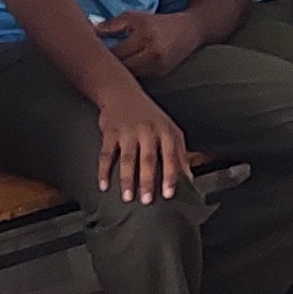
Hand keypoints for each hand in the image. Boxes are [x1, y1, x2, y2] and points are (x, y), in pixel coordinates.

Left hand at [94, 9, 199, 82]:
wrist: (190, 30)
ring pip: (129, 75)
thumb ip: (111, 25)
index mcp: (144, 35)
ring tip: (105, 71)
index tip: (89, 54)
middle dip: (107, 66)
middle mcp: (152, 52)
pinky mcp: (161, 74)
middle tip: (93, 65)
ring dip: (117, 73)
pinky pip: (139, 78)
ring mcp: (158, 66)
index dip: (101, 55)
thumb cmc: (157, 22)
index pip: (115, 51)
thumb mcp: (134, 17)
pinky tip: (119, 75)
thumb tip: (89, 30)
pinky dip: (129, 76)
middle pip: (121, 66)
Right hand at [94, 85, 193, 204]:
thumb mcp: (169, 129)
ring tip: (127, 197)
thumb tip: (189, 179)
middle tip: (147, 200)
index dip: (170, 175)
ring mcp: (127, 131)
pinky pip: (106, 154)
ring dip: (127, 179)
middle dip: (147, 181)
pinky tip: (104, 186)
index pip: (170, 155)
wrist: (121, 93)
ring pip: (127, 159)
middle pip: (148, 159)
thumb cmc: (149, 116)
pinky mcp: (110, 132)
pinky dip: (103, 171)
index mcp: (164, 131)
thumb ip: (180, 153)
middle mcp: (147, 130)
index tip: (169, 193)